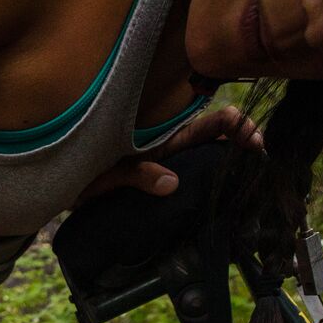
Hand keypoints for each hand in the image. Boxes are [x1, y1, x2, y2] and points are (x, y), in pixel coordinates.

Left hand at [74, 104, 262, 203]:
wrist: (63, 193)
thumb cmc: (85, 177)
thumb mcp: (108, 174)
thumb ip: (137, 174)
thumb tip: (171, 183)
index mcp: (165, 139)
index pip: (211, 122)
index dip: (237, 125)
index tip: (253, 141)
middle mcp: (173, 152)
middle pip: (219, 139)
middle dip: (244, 143)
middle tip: (260, 158)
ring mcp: (170, 170)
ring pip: (211, 161)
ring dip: (234, 167)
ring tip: (254, 179)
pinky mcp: (163, 189)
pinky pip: (194, 186)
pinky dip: (214, 190)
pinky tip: (228, 201)